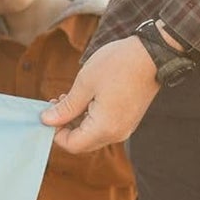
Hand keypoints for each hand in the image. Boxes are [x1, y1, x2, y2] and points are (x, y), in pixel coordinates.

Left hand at [41, 36, 158, 152]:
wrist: (152, 54)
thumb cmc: (118, 65)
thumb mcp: (85, 84)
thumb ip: (66, 107)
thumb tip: (47, 120)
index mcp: (104, 128)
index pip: (72, 145)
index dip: (55, 132)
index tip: (48, 112)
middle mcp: (117, 134)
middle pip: (82, 142)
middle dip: (64, 126)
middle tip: (56, 103)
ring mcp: (125, 127)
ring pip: (92, 134)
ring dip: (76, 120)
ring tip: (69, 96)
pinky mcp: (129, 119)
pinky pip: (104, 126)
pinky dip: (90, 116)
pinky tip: (85, 97)